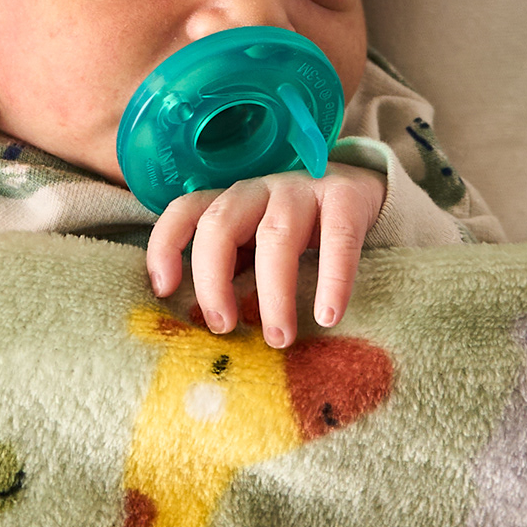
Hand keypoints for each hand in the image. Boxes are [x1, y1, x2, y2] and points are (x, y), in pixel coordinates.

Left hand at [145, 165, 386, 348]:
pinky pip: (338, 238)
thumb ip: (234, 274)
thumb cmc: (298, 231)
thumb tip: (207, 325)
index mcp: (230, 201)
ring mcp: (301, 189)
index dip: (165, 245)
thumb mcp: (256, 247)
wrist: (362, 191)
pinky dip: (333, 279)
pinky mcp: (345, 196)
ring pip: (276, 235)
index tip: (164, 291)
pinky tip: (329, 315)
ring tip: (279, 337)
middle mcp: (258, 190)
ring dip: (273, 292)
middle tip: (223, 328)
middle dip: (214, 281)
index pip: (185, 210)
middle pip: (220, 225)